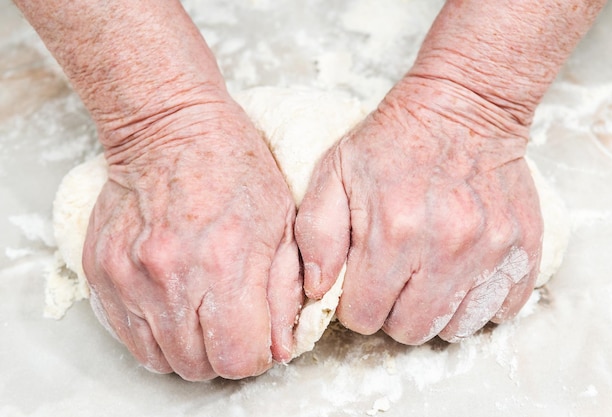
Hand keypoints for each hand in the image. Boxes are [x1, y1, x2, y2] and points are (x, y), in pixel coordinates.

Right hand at [83, 99, 301, 379]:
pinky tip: (173, 307)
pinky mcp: (101, 274)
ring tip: (202, 315)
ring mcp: (129, 277)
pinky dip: (155, 335)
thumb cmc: (233, 166)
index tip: (259, 339)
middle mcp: (171, 277)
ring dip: (189, 349)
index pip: (239, 357)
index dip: (255, 356)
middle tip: (232, 326)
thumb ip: (285, 292)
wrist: (169, 128)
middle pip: (199, 366)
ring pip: (162, 358)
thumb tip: (280, 347)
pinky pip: (128, 337)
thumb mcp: (281, 223)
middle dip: (224, 355)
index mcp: (225, 263)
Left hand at [295, 77, 542, 343]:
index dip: (356, 304)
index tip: (362, 282)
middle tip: (394, 278)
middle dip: (393, 313)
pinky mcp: (524, 250)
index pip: (365, 316)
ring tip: (427, 274)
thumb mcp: (334, 173)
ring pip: (456, 328)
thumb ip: (316, 236)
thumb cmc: (391, 142)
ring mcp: (491, 251)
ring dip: (435, 311)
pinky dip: (478, 302)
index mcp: (394, 231)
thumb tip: (317, 292)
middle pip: (411, 330)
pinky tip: (462, 273)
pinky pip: (501, 310)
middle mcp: (447, 248)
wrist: (463, 106)